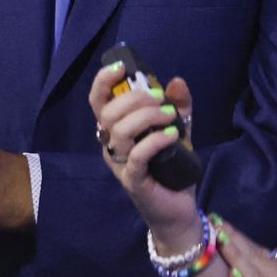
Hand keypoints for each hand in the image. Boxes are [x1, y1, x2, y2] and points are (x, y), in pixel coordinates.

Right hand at [88, 61, 198, 250]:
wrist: (178, 208)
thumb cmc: (171, 167)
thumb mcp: (178, 129)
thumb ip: (178, 106)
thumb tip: (176, 81)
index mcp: (115, 130)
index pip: (98, 102)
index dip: (103, 82)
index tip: (121, 68)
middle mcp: (111, 146)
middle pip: (108, 113)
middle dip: (135, 99)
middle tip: (161, 99)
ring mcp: (120, 165)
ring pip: (120, 132)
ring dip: (146, 117)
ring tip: (169, 116)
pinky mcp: (133, 181)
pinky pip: (137, 156)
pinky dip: (155, 141)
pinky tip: (172, 135)